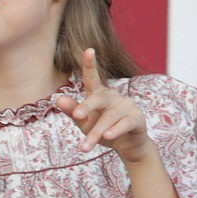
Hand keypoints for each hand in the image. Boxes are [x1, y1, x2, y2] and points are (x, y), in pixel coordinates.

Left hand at [55, 48, 154, 163]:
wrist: (127, 147)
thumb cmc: (102, 130)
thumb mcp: (84, 123)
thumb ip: (73, 111)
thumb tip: (59, 99)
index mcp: (98, 94)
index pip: (92, 78)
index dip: (90, 64)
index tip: (89, 50)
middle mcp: (113, 97)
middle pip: (98, 99)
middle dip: (86, 107)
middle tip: (76, 115)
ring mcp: (126, 106)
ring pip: (108, 118)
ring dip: (96, 133)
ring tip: (85, 147)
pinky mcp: (137, 118)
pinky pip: (125, 123)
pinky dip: (115, 130)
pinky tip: (108, 137)